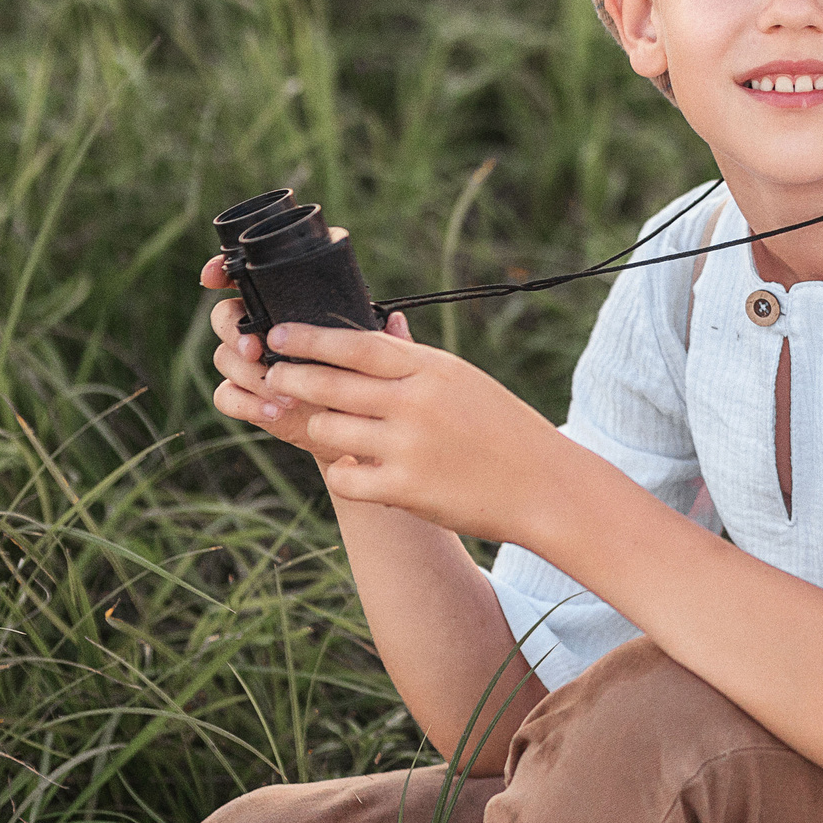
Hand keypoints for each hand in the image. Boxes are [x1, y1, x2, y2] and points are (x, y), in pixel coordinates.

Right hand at [202, 248, 410, 463]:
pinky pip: (226, 395)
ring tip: (285, 394)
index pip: (247, 283)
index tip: (213, 277)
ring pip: (225, 358)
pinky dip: (246, 403)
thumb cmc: (364, 380)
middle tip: (256, 351)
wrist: (353, 427)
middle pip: (225, 317)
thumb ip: (385, 341)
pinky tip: (273, 412)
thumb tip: (396, 321)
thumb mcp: (377, 358)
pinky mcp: (246, 398)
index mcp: (288, 310)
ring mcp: (250, 366)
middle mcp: (263, 332)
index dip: (222, 273)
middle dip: (234, 331)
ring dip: (249, 374)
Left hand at [256, 320, 580, 546]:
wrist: (547, 486)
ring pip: (327, 428)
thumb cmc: (506, 431)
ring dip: (319, 427)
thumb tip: (369, 337)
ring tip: (328, 427)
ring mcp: (408, 446)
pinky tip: (355, 469)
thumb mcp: (465, 382)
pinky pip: (343, 476)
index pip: (356, 343)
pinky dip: (343, 472)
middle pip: (329, 382)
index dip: (309, 338)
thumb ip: (415, 363)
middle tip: (275, 377)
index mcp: (433, 369)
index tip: (278, 334)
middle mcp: (417, 402)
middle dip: (291, 378)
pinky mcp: (404, 488)